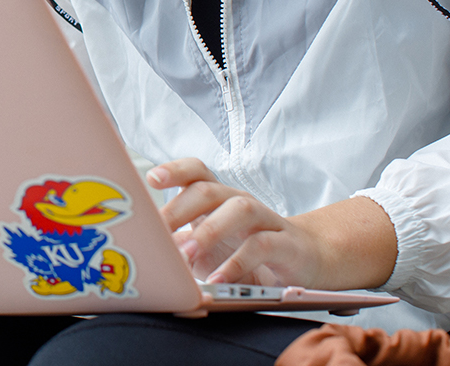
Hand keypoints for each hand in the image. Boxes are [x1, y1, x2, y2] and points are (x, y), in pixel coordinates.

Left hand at [147, 158, 397, 290]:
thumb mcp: (206, 249)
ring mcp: (265, 219)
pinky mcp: (287, 244)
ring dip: (208, 231)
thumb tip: (146, 255)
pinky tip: (218, 280)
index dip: (174, 170)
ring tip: (184, 255)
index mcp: (216, 198)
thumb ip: (180, 246)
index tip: (151, 178)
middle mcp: (239, 202)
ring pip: (238, 210)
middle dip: (178, 209)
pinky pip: (262, 245)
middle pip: (208, 190)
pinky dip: (237, 263)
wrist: (303, 262)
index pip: (196, 172)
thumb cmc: (243, 252)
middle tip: (157, 232)